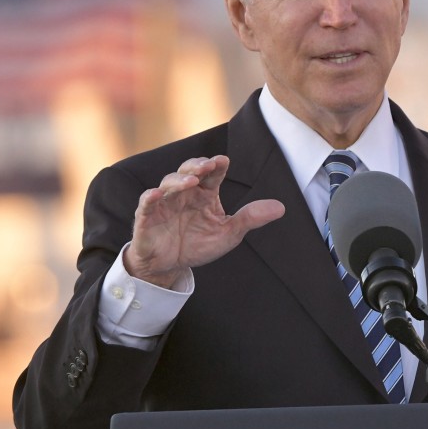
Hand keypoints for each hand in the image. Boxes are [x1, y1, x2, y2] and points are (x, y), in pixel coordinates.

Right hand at [125, 155, 284, 287]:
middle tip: (208, 164)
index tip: (223, 161)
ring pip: (169, 183)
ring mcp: (164, 203)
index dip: (216, 165)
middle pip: (188, 170)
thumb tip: (281, 208)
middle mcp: (184, 193)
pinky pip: (146, 204)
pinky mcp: (146, 217)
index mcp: (204, 193)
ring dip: (179, 180)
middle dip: (197, 165)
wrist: (171, 267)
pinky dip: (150, 197)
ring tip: (191, 181)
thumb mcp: (229, 234)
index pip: (212, 174)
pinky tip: (156, 194)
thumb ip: (250, 218)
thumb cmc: (198, 245)